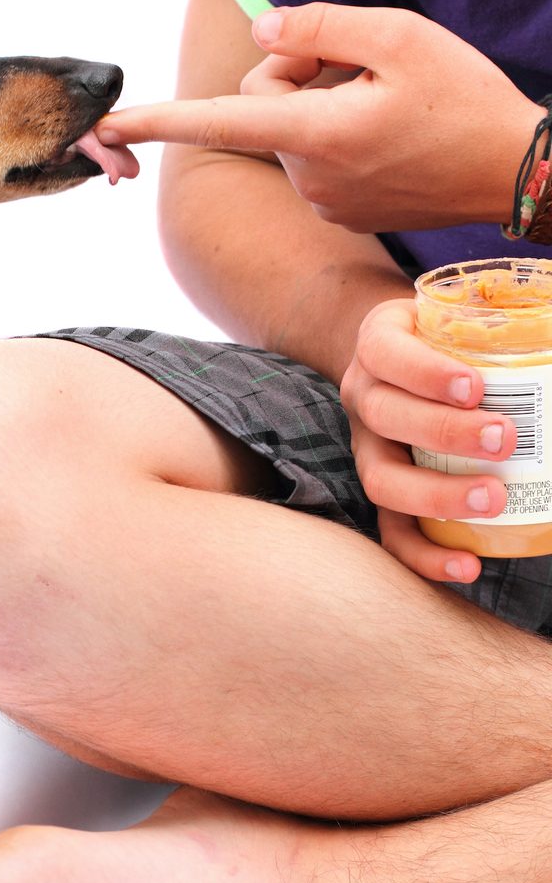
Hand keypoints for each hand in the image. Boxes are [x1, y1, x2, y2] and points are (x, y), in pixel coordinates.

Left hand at [98, 3, 544, 231]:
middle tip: (357, 63)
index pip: (219, 121)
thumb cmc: (464, 102)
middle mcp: (305, 175)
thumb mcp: (401, 38)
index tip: (110, 127)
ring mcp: (318, 198)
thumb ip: (321, 28)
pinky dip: (332, 132)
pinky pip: (309, 155)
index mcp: (315, 134)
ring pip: (287, 130)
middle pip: (263, 105)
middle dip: (296, 73)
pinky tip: (383, 130)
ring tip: (381, 101)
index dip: (159, 120)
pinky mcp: (334, 208)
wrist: (510, 174)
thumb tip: (264, 33)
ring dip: (319, 102)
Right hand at [340, 298, 515, 581]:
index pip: (385, 353)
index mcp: (378, 346)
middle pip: (384, 416)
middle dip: (444, 433)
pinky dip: (424, 554)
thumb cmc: (446, 338)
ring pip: (380, 478)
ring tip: (493, 499)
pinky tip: (467, 566)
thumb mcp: (464, 316)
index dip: (423, 373)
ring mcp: (368, 447)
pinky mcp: (383, 488)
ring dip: (435, 494)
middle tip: (505, 439)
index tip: (474, 386)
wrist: (399, 361)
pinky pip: (391, 529)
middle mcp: (364, 397)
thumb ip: (519, 324)